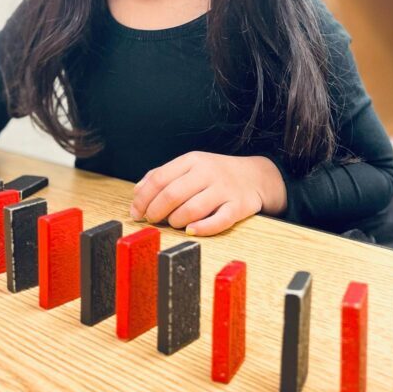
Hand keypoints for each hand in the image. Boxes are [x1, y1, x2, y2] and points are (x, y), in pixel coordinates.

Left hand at [129, 151, 286, 236]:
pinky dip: (202, 229)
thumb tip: (136, 194)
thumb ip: (161, 176)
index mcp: (192, 160)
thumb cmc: (215, 174)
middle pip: (172, 194)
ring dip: (176, 221)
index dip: (143, 198)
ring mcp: (224, 189)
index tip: (136, 213)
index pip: (159, 179)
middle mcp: (207, 172)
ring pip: (192, 209)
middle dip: (156, 212)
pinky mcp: (238, 207)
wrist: (255, 176)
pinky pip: (219, 220)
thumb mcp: (189, 167)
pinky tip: (191, 231)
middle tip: (152, 220)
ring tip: (174, 223)